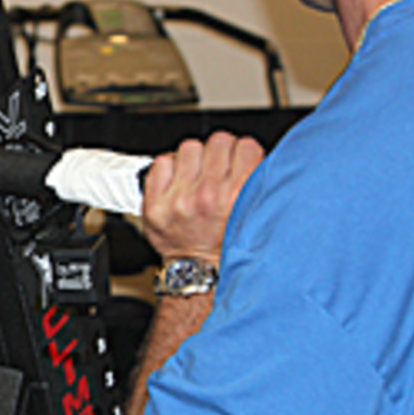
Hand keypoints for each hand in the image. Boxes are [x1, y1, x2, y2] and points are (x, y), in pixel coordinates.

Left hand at [142, 132, 263, 264]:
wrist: (201, 272)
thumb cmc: (229, 245)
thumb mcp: (255, 214)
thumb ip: (257, 182)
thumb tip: (254, 154)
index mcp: (238, 197)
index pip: (247, 146)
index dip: (244, 154)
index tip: (240, 162)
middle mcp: (208, 196)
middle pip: (219, 142)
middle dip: (221, 154)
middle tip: (219, 170)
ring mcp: (179, 199)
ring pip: (190, 147)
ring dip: (195, 158)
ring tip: (198, 176)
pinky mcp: (156, 204)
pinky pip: (162, 162)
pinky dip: (170, 167)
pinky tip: (178, 182)